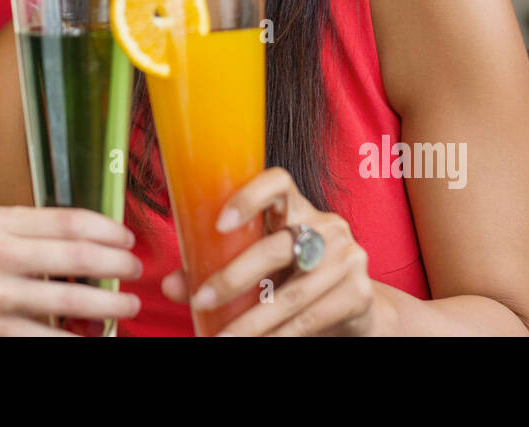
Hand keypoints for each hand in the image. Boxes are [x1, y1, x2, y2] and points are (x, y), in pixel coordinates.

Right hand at [0, 206, 141, 335]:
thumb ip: (26, 233)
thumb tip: (81, 240)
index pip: (71, 220)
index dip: (108, 230)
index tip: (127, 239)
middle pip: (80, 256)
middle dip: (118, 266)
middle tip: (135, 272)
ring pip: (73, 300)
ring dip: (109, 306)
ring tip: (125, 307)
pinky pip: (51, 339)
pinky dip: (78, 340)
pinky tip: (92, 338)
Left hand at [160, 167, 381, 335]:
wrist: (354, 306)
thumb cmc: (293, 277)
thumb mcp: (261, 267)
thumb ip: (217, 268)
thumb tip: (171, 285)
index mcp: (297, 208)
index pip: (279, 182)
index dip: (250, 196)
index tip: (219, 224)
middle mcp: (326, 226)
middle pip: (278, 247)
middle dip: (234, 278)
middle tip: (201, 300)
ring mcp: (347, 257)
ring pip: (292, 293)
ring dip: (252, 321)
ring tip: (222, 338)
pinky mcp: (357, 292)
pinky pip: (310, 317)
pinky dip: (279, 336)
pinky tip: (257, 344)